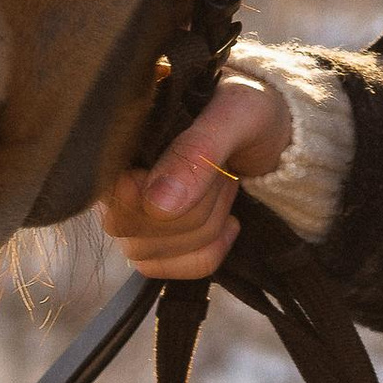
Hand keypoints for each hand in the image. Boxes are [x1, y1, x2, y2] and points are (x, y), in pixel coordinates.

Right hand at [100, 74, 291, 280]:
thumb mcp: (236, 114)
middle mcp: (111, 183)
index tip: (211, 160)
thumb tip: (155, 206)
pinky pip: (171, 271)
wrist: (272, 131)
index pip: (115, 197)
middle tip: (225, 170)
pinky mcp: (153, 244)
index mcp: (120, 142)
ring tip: (225, 185)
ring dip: (208, 225)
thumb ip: (196, 152)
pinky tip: (229, 223)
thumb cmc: (250, 111)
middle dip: (200, 205)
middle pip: (135, 233)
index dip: (167, 189)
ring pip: (151, 256)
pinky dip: (211, 251)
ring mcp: (128, 218)